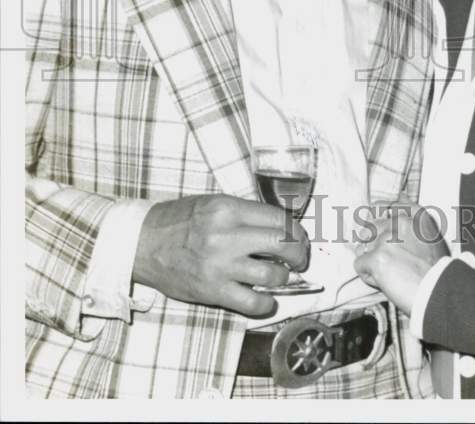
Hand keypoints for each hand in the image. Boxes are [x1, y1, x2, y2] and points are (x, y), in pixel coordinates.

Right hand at [133, 194, 308, 317]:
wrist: (142, 243)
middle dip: (299, 253)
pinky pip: (252, 302)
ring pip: (273, 275)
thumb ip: (244, 213)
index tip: (299, 238)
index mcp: (229, 209)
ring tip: (279, 277)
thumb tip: (279, 226)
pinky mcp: (213, 291)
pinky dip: (266, 303)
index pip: (280, 219)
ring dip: (283, 278)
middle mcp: (227, 235)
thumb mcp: (214, 204)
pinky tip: (265, 299)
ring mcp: (220, 265)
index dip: (296, 231)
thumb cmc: (178, 221)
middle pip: (283, 244)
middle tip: (299, 259)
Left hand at [353, 206, 448, 315]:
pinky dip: (368, 276)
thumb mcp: (432, 234)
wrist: (439, 291)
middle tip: (392, 262)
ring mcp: (387, 239)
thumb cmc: (438, 269)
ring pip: (364, 246)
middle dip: (375, 244)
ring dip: (372, 260)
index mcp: (415, 216)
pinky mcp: (377, 257)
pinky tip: (384, 282)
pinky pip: (360, 264)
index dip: (380, 216)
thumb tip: (401, 194)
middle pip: (371, 227)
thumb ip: (414, 214)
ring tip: (389, 272)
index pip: (389, 205)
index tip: (381, 228)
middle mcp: (400, 223)